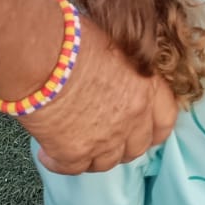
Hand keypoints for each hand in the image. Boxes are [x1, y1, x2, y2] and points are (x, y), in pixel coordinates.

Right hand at [20, 15, 177, 173]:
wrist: (40, 53)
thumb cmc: (71, 36)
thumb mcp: (112, 45)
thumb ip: (121, 68)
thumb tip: (108, 72)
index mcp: (146, 86)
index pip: (165, 119)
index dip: (153, 127)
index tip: (142, 128)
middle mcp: (133, 116)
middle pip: (136, 146)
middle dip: (122, 144)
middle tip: (102, 136)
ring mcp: (105, 138)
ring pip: (106, 162)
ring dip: (93, 155)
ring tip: (74, 142)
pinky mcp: (74, 152)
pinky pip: (72, 168)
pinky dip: (59, 162)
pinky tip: (48, 152)